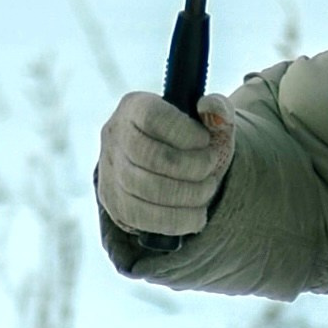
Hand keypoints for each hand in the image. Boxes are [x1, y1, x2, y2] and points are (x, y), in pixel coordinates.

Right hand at [95, 91, 235, 237]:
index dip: (184, 132)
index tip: (205, 140)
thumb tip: (211, 109)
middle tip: (211, 169)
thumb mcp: (207, 120)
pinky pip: (144, 218)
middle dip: (192, 167)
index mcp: (134, 107)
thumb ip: (217, 108)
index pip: (152, 117)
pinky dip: (177, 220)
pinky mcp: (115, 204)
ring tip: (207, 190)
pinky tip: (197, 216)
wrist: (169, 172)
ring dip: (188, 194)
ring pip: (147, 189)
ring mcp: (110, 173)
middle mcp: (115, 138)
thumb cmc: (190, 142)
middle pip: (151, 156)